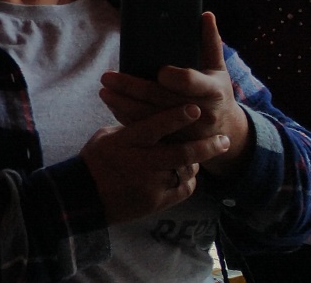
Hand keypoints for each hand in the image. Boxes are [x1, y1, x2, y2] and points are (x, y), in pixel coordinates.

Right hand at [78, 104, 231, 223]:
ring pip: (186, 170)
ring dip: (197, 161)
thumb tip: (151, 114)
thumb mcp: (107, 136)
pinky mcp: (157, 201)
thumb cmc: (95, 160)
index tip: (195, 108)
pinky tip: (186, 171)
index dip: (176, 117)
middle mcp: (142, 162)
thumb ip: (132, 127)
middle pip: (181, 153)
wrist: (85, 197)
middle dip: (206, 146)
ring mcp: (151, 184)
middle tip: (224, 139)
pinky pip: (183, 188)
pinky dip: (187, 178)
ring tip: (203, 153)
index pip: (155, 127)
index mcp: (127, 142)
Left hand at [99, 13, 252, 174]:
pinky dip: (129, 120)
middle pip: (162, 100)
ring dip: (124, 105)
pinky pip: (150, 132)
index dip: (177, 78)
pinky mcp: (176, 142)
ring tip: (104, 92)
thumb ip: (210, 42)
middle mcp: (201, 112)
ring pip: (151, 119)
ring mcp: (188, 130)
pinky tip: (113, 107)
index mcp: (212, 91)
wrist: (228, 131)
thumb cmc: (217, 92)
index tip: (160, 70)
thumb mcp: (218, 68)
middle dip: (132, 89)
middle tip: (107, 77)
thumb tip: (205, 14)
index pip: (192, 83)